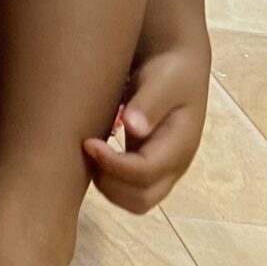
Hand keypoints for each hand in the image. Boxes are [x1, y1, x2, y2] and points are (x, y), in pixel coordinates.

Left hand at [84, 43, 210, 212]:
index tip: (87, 142)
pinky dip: (108, 180)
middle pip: (141, 199)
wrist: (177, 66)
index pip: (145, 172)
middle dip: (109, 184)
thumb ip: (150, 102)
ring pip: (134, 200)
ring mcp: (161, 169)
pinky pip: (128, 189)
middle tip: (86, 152)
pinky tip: (93, 153)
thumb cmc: (170, 70)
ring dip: (107, 185)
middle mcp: (173, 165)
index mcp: (180, 145)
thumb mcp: (164, 79)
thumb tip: (133, 127)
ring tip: (88, 153)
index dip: (113, 164)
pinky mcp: (147, 165)